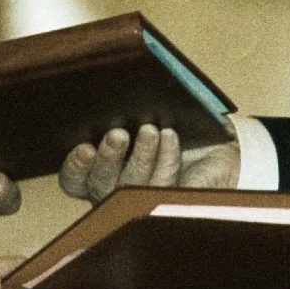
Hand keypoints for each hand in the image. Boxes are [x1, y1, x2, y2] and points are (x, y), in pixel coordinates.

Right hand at [58, 124, 240, 204]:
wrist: (215, 142)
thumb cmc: (172, 123)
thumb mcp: (143, 111)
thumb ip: (122, 107)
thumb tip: (110, 88)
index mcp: (98, 171)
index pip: (74, 180)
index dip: (76, 166)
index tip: (84, 146)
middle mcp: (114, 192)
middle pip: (99, 185)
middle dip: (108, 158)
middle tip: (119, 133)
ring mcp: (142, 201)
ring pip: (130, 188)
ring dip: (140, 156)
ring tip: (150, 130)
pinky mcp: (171, 201)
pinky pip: (164, 187)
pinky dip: (166, 159)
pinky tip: (170, 136)